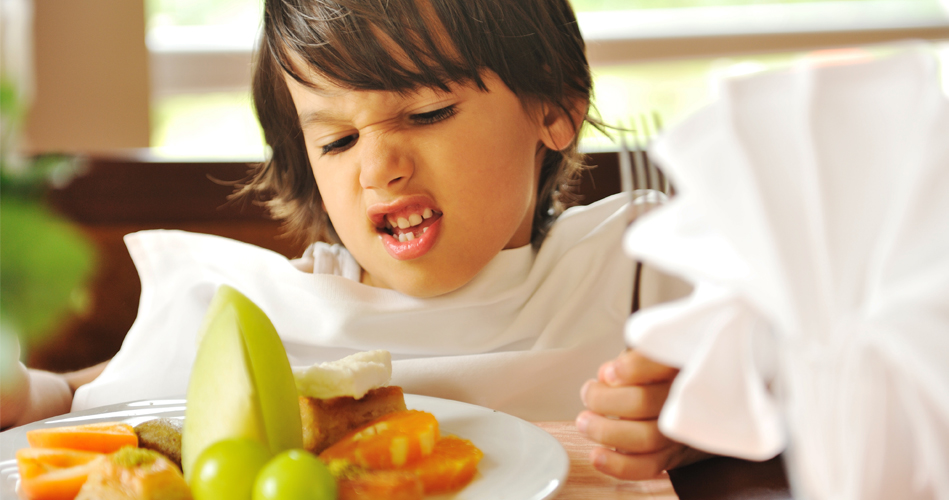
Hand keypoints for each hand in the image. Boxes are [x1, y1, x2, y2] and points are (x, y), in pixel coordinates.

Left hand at [576, 349, 709, 479]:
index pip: (662, 363)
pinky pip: (647, 467)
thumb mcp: (653, 357)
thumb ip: (631, 361)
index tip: (609, 372)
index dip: (633, 368)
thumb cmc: (663, 375)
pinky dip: (618, 465)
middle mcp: (686, 399)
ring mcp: (681, 431)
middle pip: (643, 402)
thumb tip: (607, 375)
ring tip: (584, 421)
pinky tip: (597, 455)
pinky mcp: (673, 456)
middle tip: (588, 393)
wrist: (698, 407)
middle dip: (604, 400)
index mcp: (681, 366)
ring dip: (605, 431)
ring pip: (645, 437)